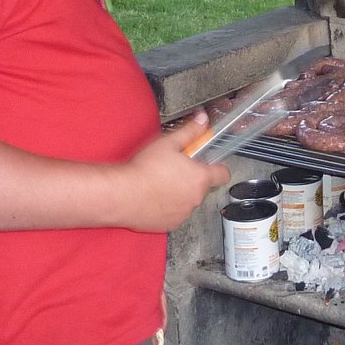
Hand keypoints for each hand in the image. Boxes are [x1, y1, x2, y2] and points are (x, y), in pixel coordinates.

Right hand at [119, 111, 230, 231]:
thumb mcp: (168, 143)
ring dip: (180, 193)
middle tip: (174, 169)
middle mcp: (195, 198)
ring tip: (161, 183)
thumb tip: (202, 120)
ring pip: (188, 201)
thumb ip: (190, 131)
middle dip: (191, 178)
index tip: (209, 163)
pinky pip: (174, 214)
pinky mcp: (170, 224)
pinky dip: (168, 207)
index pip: (223, 174)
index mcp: (200, 178)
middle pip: (202, 186)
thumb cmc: (144, 170)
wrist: (122, 195)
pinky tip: (154, 196)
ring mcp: (183, 213)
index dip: (217, 167)